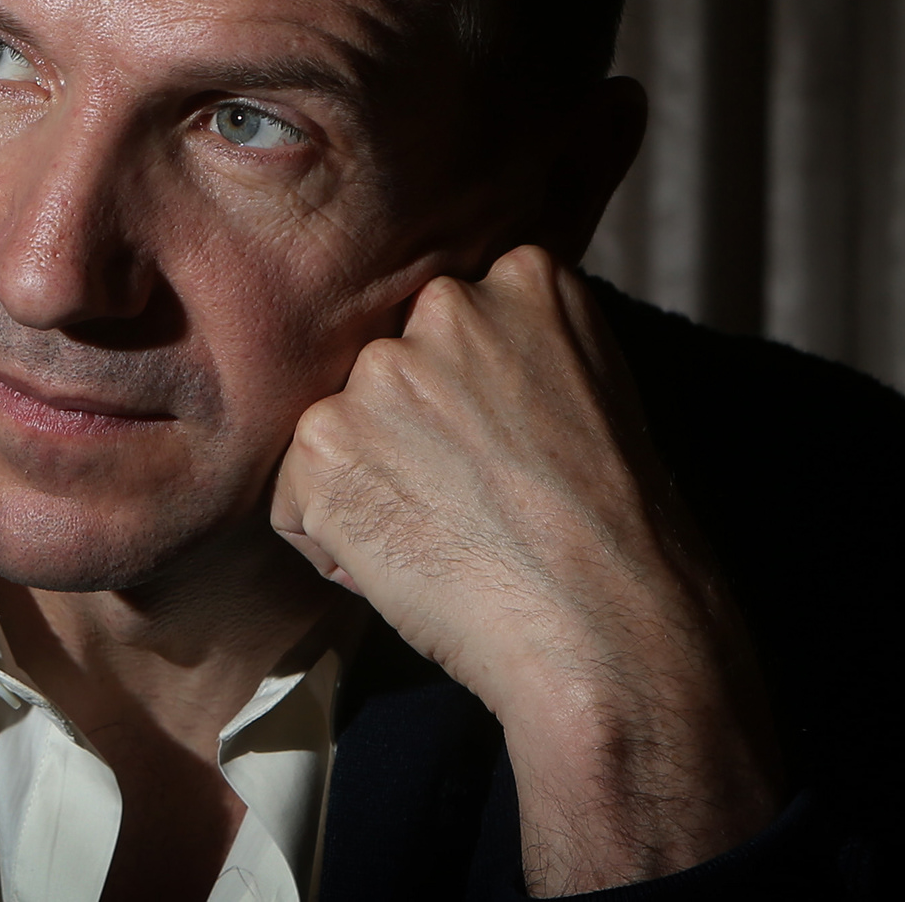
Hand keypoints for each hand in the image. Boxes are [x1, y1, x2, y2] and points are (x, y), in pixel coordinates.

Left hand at [270, 246, 781, 895]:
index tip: (503, 445)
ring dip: (366, 480)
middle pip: (388, 363)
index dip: (464, 393)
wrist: (604, 626)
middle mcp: (446, 305)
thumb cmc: (609, 531)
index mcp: (525, 277)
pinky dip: (329, 539)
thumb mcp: (593, 389)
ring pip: (337, 424)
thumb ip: (520, 344)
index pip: (449, 318)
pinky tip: (402, 564)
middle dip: (405, 426)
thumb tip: (451, 354)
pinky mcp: (324, 439)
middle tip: (469, 495)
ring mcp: (381, 370)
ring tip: (441, 533)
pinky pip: (295, 493)